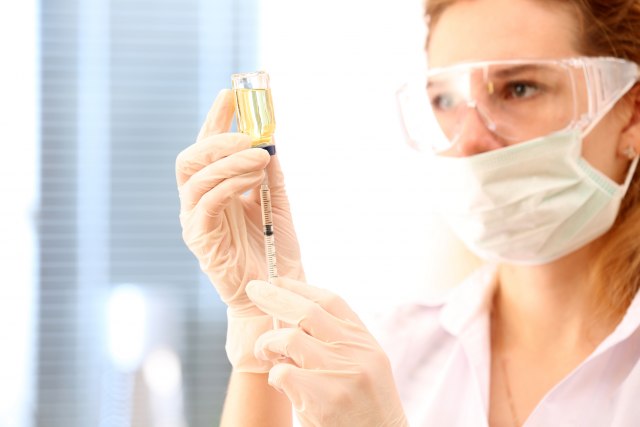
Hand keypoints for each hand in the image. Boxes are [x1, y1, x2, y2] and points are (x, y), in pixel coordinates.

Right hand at [176, 89, 304, 370]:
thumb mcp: (278, 204)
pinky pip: (206, 204)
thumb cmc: (276, 252)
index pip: (207, 148)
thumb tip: (270, 139)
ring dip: (228, 160)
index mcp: (216, 191)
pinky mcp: (200, 241)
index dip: (216, 120)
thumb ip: (270, 175)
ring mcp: (196, 222)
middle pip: (191, 158)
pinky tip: (252, 178)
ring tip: (260, 155)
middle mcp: (199, 203)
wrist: (279, 294)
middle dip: (217, 138)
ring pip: (196, 178)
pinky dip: (228, 184)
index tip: (231, 93)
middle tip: (249, 131)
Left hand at [246, 277, 408, 426]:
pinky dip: (274, 376)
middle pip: (307, 311)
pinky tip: (281, 385)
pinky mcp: (324, 398)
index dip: (300, 287)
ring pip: (289, 338)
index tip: (277, 281)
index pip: (331, 301)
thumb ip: (336, 342)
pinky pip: (282, 373)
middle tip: (254, 290)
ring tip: (264, 353)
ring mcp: (340, 373)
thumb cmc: (365, 408)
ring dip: (267, 343)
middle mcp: (356, 352)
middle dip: (274, 297)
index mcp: (365, 342)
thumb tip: (290, 318)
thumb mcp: (363, 366)